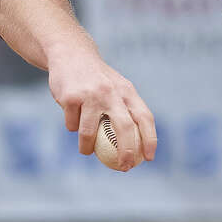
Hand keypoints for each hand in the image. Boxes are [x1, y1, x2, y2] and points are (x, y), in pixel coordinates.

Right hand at [48, 45, 156, 171]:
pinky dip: (72, 126)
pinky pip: (72, 125)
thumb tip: (134, 145)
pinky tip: (71, 116)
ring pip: (90, 133)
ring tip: (86, 151)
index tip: (149, 157)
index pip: (145, 117)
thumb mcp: (117, 88)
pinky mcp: (70, 98)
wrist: (71, 54)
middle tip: (124, 167)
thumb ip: (126, 110)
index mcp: (127, 91)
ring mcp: (91, 95)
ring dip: (87, 147)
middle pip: (124, 128)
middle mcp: (112, 93)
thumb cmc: (97, 78)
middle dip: (126, 151)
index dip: (150, 139)